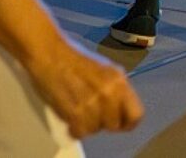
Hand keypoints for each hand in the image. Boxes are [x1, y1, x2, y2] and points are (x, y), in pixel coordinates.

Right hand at [27, 42, 143, 138]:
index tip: (119, 123)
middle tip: (92, 115)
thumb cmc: (73, 59)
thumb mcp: (105, 69)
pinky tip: (70, 117)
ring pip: (96, 130)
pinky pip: (80, 132)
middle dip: (103, 123)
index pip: (136, 115)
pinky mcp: (74, 112)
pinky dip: (74, 129)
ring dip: (86, 125)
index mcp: (119, 81)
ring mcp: (92, 103)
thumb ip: (115, 89)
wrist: (49, 54)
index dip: (127, 122)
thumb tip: (119, 106)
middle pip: (114, 125)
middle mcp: (109, 93)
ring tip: (78, 111)